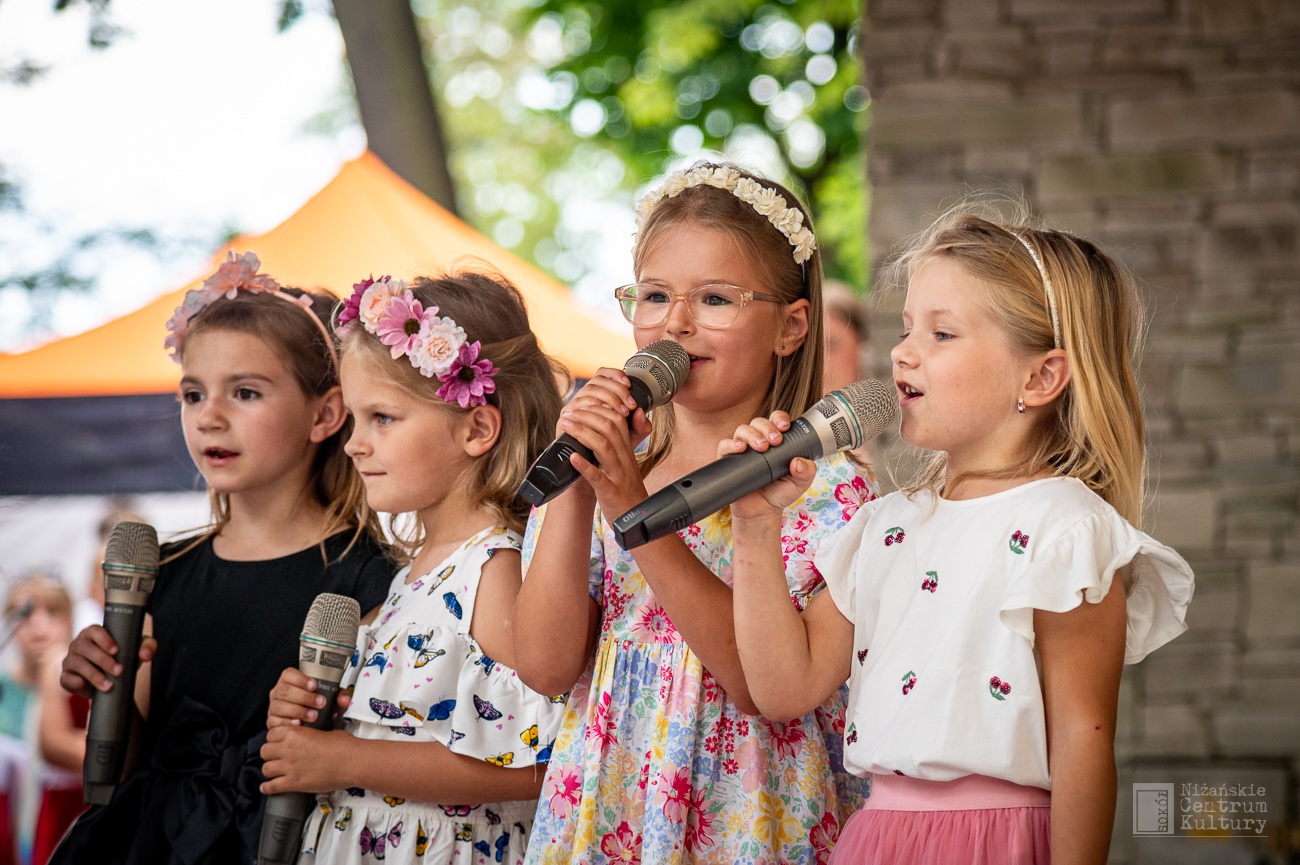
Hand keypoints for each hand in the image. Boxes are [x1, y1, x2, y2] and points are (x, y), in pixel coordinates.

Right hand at [59, 625, 155, 699]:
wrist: (115, 681)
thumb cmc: (125, 657)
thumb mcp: (138, 649)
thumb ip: (147, 647)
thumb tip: (145, 655)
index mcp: (93, 633)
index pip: (94, 630)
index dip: (104, 639)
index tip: (116, 650)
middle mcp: (78, 644)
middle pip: (84, 648)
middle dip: (102, 660)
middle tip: (119, 671)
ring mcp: (70, 660)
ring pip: (77, 664)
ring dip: (94, 675)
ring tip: (110, 685)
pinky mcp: (66, 677)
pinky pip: (66, 679)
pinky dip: (77, 683)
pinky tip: (88, 688)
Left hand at [259, 725, 351, 794]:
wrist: (352, 761)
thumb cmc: (344, 746)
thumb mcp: (327, 732)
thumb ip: (313, 735)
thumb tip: (315, 737)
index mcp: (296, 733)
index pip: (272, 733)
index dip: (274, 739)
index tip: (278, 742)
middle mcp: (289, 749)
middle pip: (265, 751)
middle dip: (270, 754)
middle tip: (276, 757)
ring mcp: (290, 766)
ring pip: (266, 769)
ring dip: (270, 770)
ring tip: (274, 772)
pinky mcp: (293, 782)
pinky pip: (272, 787)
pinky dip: (267, 788)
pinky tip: (267, 788)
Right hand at [267, 668, 338, 728]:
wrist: (311, 724)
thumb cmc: (317, 706)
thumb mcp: (330, 698)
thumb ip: (339, 695)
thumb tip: (345, 699)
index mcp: (290, 681)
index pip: (289, 674)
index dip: (300, 679)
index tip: (314, 685)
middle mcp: (279, 692)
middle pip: (285, 691)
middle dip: (304, 697)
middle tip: (320, 703)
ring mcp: (274, 707)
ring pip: (279, 706)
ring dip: (298, 711)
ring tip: (313, 716)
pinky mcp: (273, 722)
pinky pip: (276, 722)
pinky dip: (288, 724)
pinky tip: (299, 724)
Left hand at [559, 367, 652, 514]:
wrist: (637, 519)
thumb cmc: (627, 491)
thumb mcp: (626, 463)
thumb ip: (621, 442)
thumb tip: (617, 421)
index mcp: (626, 451)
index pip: (617, 420)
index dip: (599, 408)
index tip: (580, 405)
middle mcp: (624, 459)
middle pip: (610, 427)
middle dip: (587, 416)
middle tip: (568, 413)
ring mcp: (618, 475)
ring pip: (603, 446)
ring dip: (583, 433)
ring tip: (566, 425)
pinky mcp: (611, 492)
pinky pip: (598, 477)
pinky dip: (584, 466)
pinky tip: (572, 457)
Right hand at [719, 412, 817, 520]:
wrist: (761, 513)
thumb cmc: (780, 493)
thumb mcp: (800, 483)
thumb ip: (806, 472)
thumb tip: (799, 462)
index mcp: (776, 441)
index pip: (776, 421)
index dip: (779, 418)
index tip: (785, 427)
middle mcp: (758, 441)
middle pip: (758, 422)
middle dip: (767, 427)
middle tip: (775, 440)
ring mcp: (743, 450)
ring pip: (742, 430)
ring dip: (752, 434)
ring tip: (761, 447)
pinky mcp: (728, 460)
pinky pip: (724, 445)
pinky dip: (731, 444)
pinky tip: (740, 449)